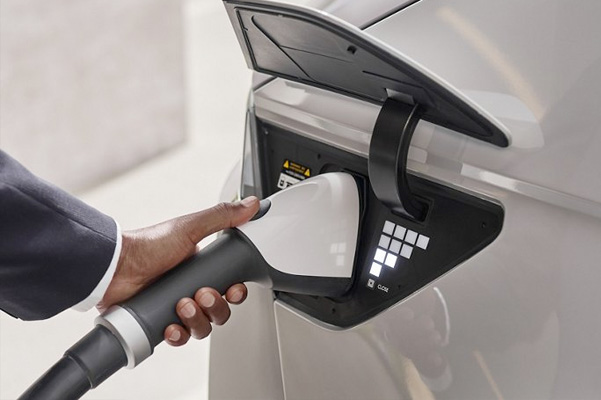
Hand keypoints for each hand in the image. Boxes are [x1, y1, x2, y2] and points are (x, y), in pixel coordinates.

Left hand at [97, 196, 259, 345]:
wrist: (114, 267)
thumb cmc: (148, 245)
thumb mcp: (190, 228)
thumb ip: (222, 216)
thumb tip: (251, 204)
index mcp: (201, 269)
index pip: (230, 288)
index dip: (236, 293)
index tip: (233, 289)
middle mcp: (191, 289)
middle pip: (219, 311)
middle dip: (215, 306)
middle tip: (201, 295)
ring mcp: (175, 307)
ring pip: (202, 326)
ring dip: (198, 320)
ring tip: (183, 305)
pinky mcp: (159, 323)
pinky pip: (179, 338)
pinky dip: (178, 335)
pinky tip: (172, 325)